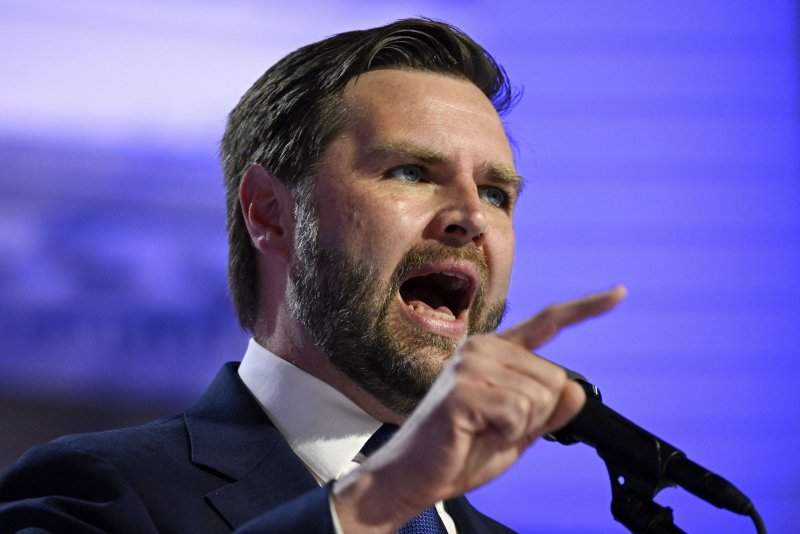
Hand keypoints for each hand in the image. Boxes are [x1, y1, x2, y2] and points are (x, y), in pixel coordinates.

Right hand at [333, 286, 625, 532]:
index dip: (587, 308)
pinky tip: (476, 431)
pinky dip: (505, 433)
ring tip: (481, 429)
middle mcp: (483, 347)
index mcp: (497, 351)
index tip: (620, 293)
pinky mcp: (463, 388)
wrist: (417, 474)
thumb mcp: (518, 431)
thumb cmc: (462, 450)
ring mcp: (471, 364)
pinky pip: (517, 412)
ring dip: (518, 427)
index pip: (548, 322)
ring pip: (538, 397)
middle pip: (554, 379)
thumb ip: (548, 410)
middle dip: (536, 416)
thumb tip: (576, 390)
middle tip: (495, 427)